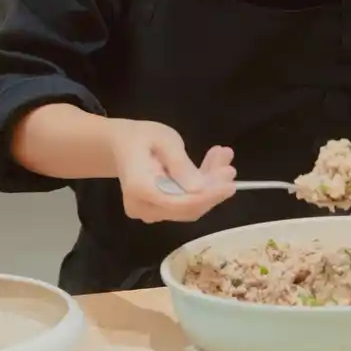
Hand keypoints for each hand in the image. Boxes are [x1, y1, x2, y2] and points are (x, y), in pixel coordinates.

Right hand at [107, 118, 235, 222]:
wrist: (120, 145)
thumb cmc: (141, 137)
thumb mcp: (163, 140)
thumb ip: (181, 164)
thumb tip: (200, 189)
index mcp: (139, 188)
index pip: (180, 202)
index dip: (208, 196)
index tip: (230, 183)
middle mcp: (142, 207)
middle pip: (187, 208)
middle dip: (213, 189)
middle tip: (229, 165)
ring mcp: (148, 213)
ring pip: (190, 207)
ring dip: (210, 186)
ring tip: (222, 158)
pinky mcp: (157, 213)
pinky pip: (185, 205)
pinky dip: (202, 188)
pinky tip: (211, 166)